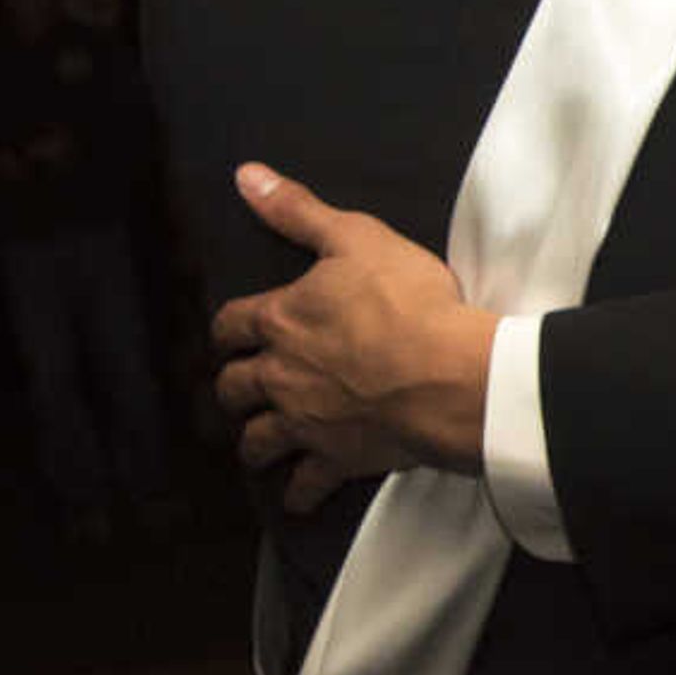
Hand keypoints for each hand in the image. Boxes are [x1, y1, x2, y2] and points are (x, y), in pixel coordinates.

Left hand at [209, 165, 493, 476]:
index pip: (232, 325)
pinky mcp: (336, 459)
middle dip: (232, 389)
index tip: (231, 334)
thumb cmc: (407, 302)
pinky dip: (298, 494)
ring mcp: (305, 422)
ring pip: (256, 442)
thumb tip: (246, 176)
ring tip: (255, 448)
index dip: (227, 329)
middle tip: (237, 391)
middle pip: (234, 389)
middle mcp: (281, 376)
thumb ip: (298, 210)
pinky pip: (305, 486)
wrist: (447, 375)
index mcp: (281, 321)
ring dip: (252, 445)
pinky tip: (297, 498)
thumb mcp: (355, 237)